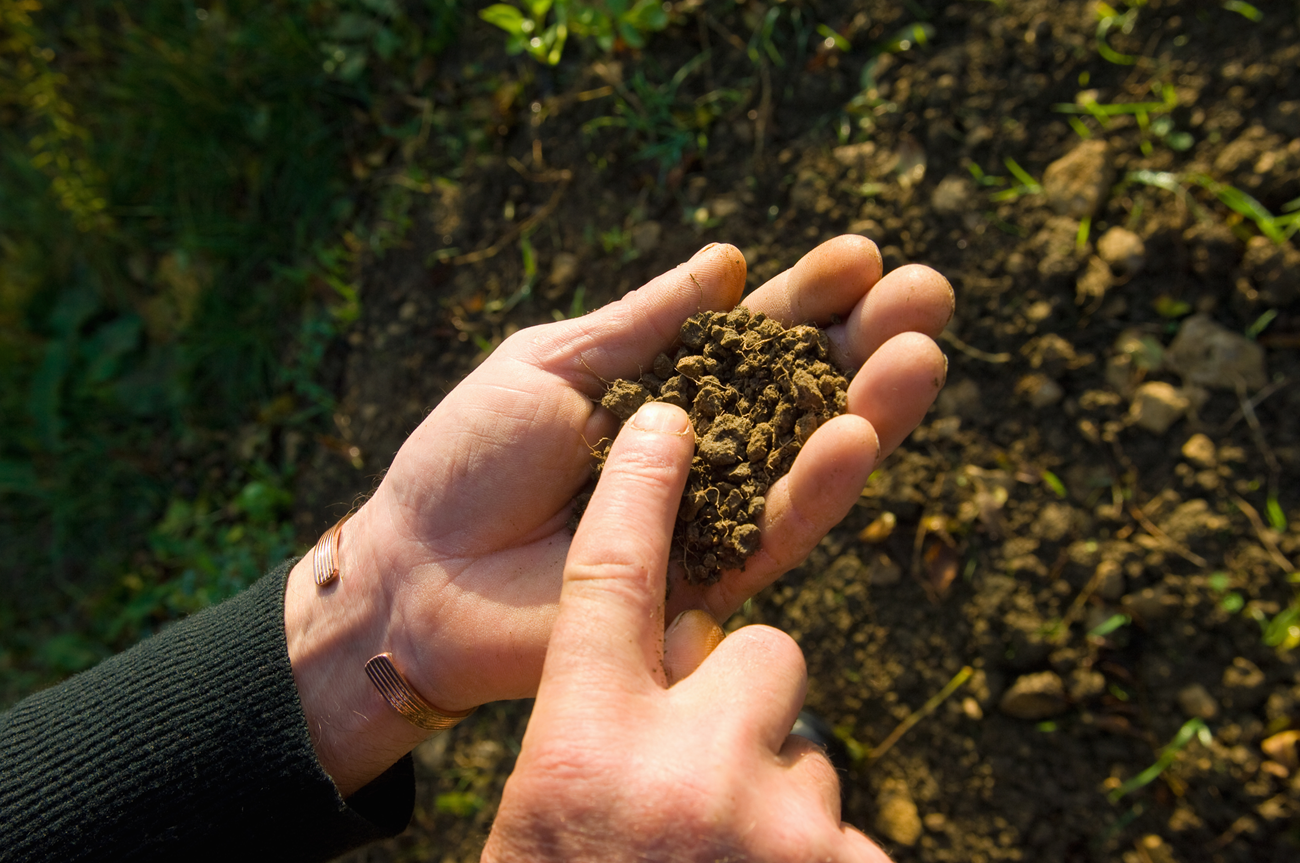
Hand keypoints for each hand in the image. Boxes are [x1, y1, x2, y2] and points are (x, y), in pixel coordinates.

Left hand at [284, 236, 950, 793]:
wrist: (416, 569)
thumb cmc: (467, 458)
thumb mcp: (554, 364)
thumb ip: (645, 323)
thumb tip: (731, 260)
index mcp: (665, 388)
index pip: (755, 338)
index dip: (809, 297)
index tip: (860, 255)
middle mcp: (704, 451)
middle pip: (802, 395)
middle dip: (866, 344)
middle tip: (929, 295)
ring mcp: (709, 518)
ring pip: (807, 463)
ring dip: (870, 410)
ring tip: (921, 356)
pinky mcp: (704, 585)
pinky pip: (772, 535)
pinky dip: (817, 490)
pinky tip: (857, 435)